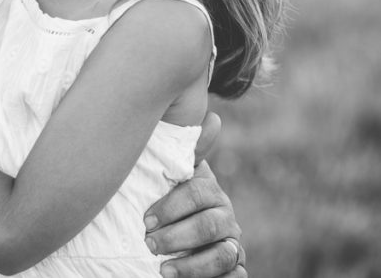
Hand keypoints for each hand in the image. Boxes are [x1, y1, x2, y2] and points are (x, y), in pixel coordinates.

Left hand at [144, 159, 245, 277]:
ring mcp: (232, 246)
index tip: (146, 219)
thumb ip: (183, 154)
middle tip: (149, 244)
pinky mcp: (234, 271)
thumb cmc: (167, 207)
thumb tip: (214, 118)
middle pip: (209, 226)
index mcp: (210, 193)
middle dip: (176, 236)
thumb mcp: (171, 181)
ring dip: (192, 265)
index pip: (198, 193)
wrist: (175, 242)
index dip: (171, 206)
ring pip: (223, 255)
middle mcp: (226, 218)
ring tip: (163, 271)